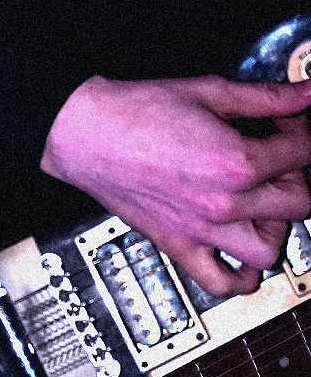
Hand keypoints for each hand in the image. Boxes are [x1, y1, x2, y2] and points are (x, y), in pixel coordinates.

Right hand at [41, 74, 310, 294]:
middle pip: (297, 201)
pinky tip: (242, 257)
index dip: (300, 130)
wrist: (88, 134)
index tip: (287, 125)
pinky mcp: (178, 245)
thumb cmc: (137, 113)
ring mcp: (202, 230)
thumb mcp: (211, 92)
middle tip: (275, 160)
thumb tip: (301, 93)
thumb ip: (265, 97)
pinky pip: (221, 283)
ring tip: (262, 206)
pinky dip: (240, 279)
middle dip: (292, 175)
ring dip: (275, 227)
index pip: (301, 151)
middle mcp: (224, 204)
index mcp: (237, 162)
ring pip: (270, 250)